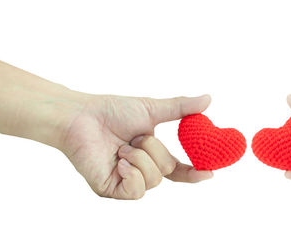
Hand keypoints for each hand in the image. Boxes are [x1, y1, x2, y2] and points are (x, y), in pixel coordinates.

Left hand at [60, 94, 212, 198]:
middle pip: (166, 171)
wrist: (82, 116)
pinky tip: (119, 161)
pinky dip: (131, 173)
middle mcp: (141, 170)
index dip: (193, 173)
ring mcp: (126, 181)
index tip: (209, 172)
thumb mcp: (153, 109)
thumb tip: (208, 99)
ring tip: (122, 147)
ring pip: (153, 180)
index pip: (177, 170)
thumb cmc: (112, 111)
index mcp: (151, 155)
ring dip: (140, 158)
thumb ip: (181, 108)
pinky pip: (135, 191)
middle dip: (154, 150)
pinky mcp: (111, 189)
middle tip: (135, 138)